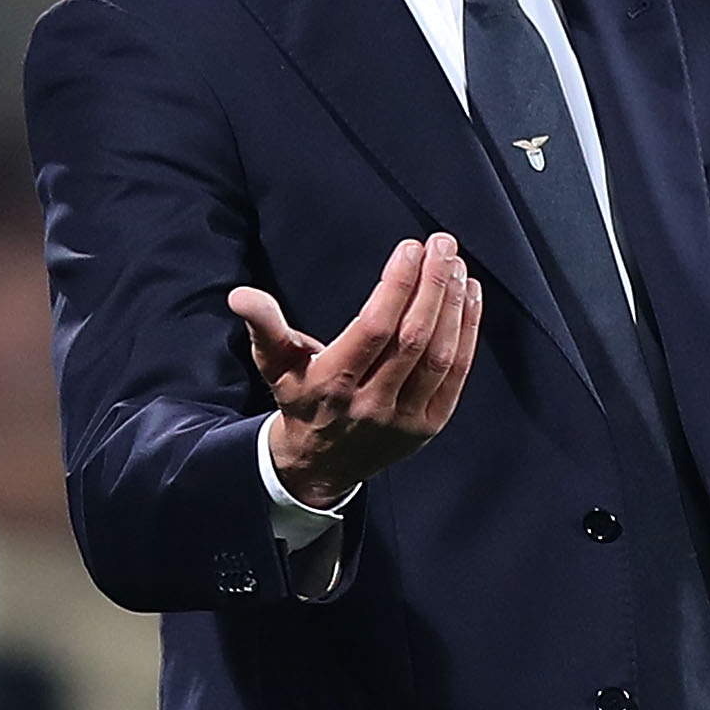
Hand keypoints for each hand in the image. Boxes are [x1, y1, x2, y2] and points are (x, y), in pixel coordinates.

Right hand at [229, 236, 481, 509]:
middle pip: (412, 339)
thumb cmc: (301, 400)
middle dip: (432, 286)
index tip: (411, 247)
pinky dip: (467, 333)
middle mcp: (371, 403)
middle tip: (442, 244)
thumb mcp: (274, 364)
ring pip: (438, 356)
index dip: (397, 286)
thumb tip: (240, 295)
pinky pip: (456, 375)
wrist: (321, 464)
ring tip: (457, 265)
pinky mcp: (430, 425)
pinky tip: (469, 297)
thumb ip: (263, 326)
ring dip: (452, 306)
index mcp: (333, 384)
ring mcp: (405, 418)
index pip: (374, 329)